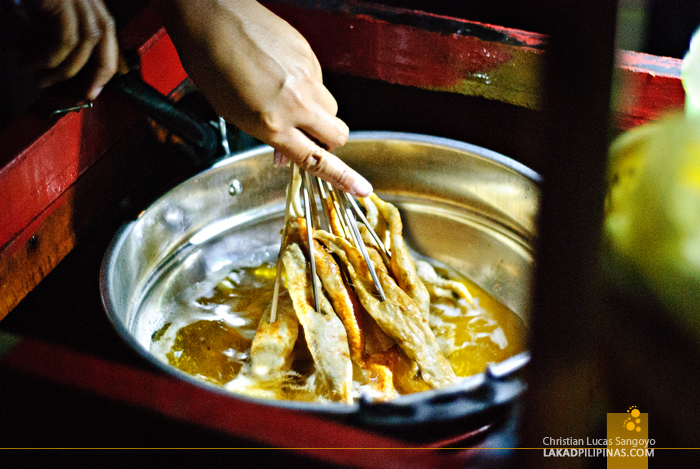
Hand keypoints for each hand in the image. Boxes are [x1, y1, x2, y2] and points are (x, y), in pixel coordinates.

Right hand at [2, 0, 117, 99]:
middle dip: (99, 69)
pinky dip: (48, 59)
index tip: (97, 85)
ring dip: (63, 69)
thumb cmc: (11, 1)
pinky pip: (63, 39)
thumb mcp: (33, 16)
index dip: (108, 59)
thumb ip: (51, 35)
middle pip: (103, 34)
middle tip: (85, 93)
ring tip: (38, 79)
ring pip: (83, 42)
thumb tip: (66, 69)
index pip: (106, 29)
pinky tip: (27, 63)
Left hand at [152, 0, 371, 195]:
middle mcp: (296, 102)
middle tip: (311, 137)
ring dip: (317, 113)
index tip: (361, 188)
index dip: (343, 178)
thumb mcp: (233, 114)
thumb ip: (266, 136)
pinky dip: (306, 86)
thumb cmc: (212, 64)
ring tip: (287, 100)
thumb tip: (284, 154)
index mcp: (273, 124)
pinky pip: (319, 82)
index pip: (317, 159)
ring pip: (330, 107)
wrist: (212, 16)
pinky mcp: (309, 56)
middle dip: (330, 142)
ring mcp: (307, 77)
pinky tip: (281, 75)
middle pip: (338, 135)